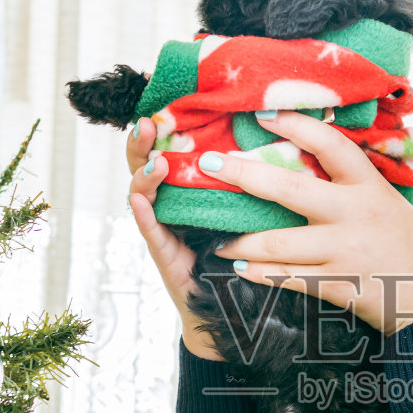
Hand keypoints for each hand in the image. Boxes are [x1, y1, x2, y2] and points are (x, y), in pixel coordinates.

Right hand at [124, 117, 222, 360]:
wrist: (233, 306)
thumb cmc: (243, 250)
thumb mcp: (245, 207)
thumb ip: (246, 179)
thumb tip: (270, 133)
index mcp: (187, 189)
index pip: (168, 151)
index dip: (161, 129)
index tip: (159, 105)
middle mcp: (169, 205)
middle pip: (145, 166)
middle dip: (141, 144)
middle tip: (145, 125)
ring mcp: (162, 229)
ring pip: (142, 196)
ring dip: (144, 176)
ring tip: (154, 163)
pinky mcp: (164, 255)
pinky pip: (151, 233)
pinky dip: (144, 217)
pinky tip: (142, 203)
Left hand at [201, 111, 412, 332]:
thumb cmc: (409, 247)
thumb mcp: (387, 205)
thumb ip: (351, 187)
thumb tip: (306, 161)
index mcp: (369, 187)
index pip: (330, 144)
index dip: (296, 124)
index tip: (263, 113)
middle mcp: (356, 214)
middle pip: (288, 190)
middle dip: (243, 175)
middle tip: (209, 165)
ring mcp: (346, 251)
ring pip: (277, 243)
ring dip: (239, 241)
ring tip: (217, 239)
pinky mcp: (340, 286)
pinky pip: (288, 278)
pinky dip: (260, 273)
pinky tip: (242, 269)